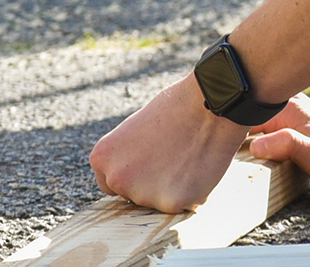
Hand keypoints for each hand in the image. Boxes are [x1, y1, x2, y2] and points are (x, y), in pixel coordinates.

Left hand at [90, 74, 248, 211]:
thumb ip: (128, 157)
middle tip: (174, 159)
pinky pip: (182, 205)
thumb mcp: (135, 130)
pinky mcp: (171, 204)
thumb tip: (135, 175)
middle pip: (133, 196)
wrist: (207, 105)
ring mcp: (142, 194)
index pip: (110, 184)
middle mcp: (117, 179)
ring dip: (172, 188)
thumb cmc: (176, 108)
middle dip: (151, 184)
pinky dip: (192, 192)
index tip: (150, 164)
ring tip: (188, 158)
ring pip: (158, 202)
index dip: (134, 175)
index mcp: (102, 158)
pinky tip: (198, 167)